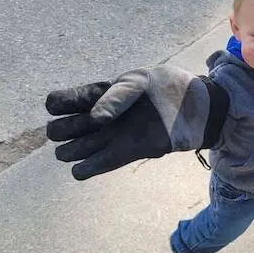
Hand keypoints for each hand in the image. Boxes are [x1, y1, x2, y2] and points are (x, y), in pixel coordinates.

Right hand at [46, 67, 227, 179]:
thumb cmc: (166, 86)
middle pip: (68, 127)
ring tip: (68, 153)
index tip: (57, 106)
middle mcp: (103, 117)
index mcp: (101, 93)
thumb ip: (116, 96)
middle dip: (63, 130)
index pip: (67, 100)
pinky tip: (78, 171)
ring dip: (73, 151)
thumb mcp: (140, 81)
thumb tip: (95, 117)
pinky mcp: (130, 151)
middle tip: (70, 129)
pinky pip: (104, 163)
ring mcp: (115, 135)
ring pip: (81, 148)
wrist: (196, 105)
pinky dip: (89, 168)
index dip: (59, 104)